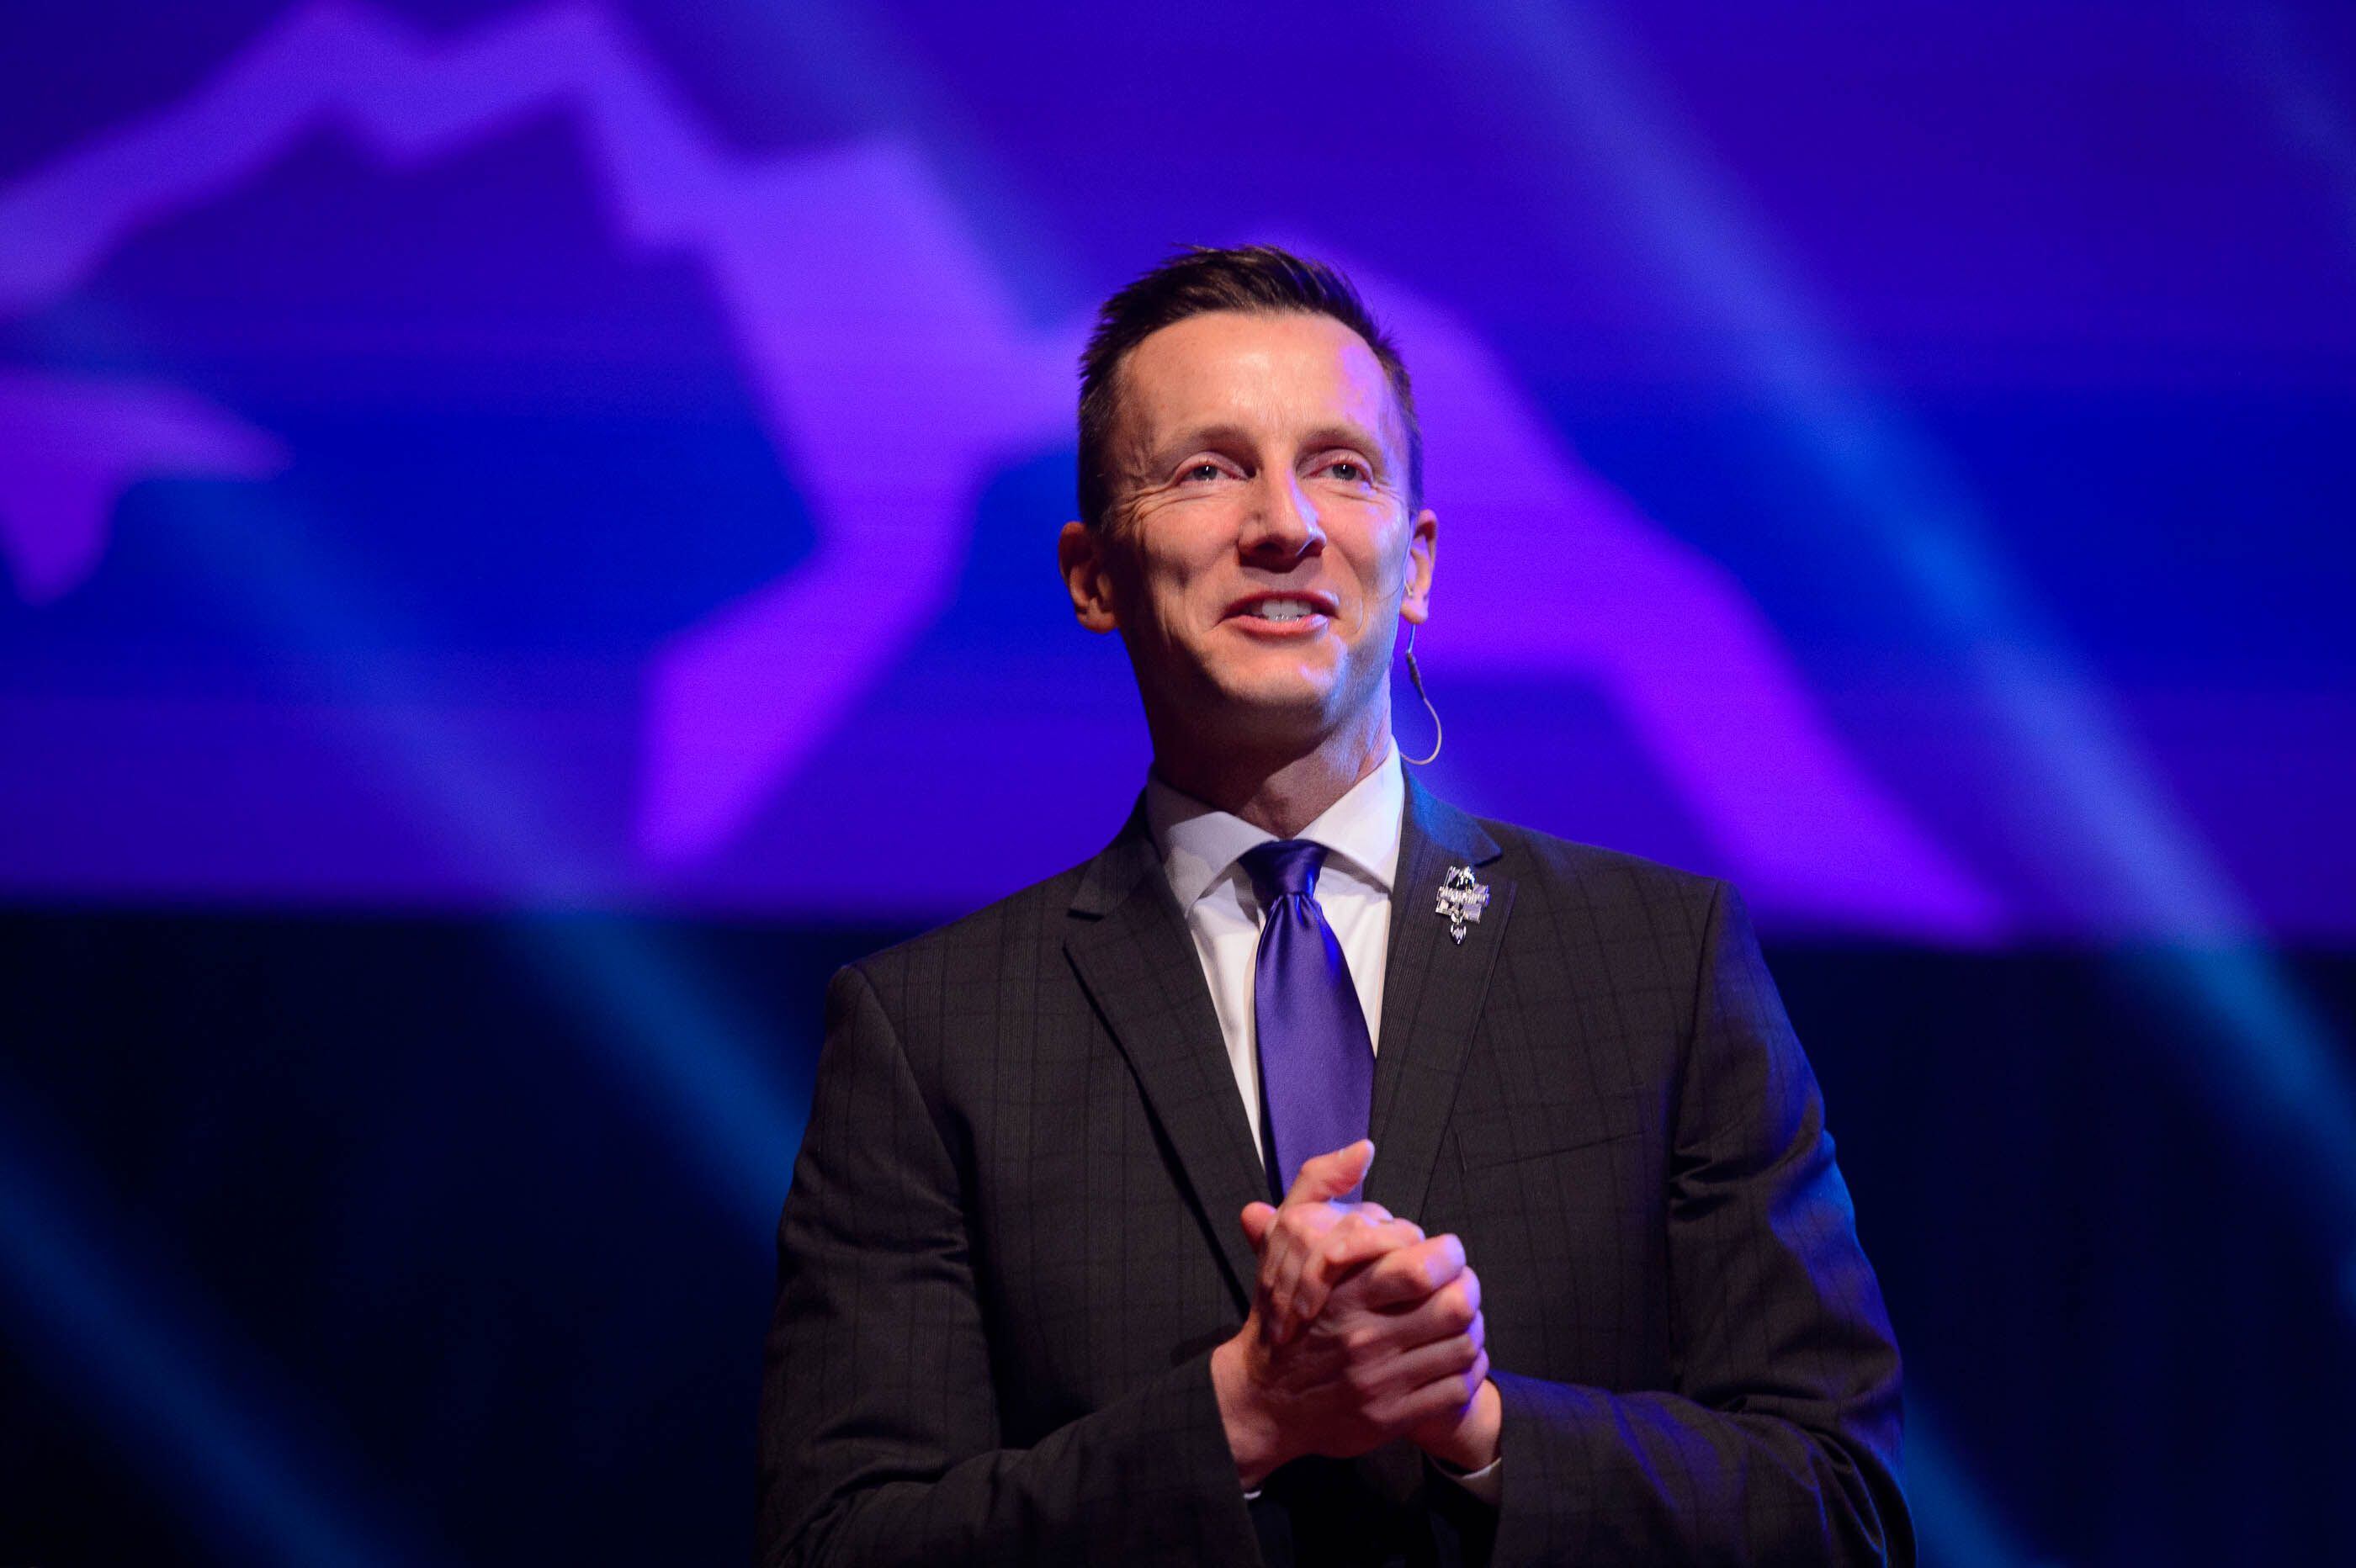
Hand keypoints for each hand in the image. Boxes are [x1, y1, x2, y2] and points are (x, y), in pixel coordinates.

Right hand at [1210, 1142, 1490, 1486]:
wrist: (1262, 1402)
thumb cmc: (1282, 1315)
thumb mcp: (1286, 1242)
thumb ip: (1320, 1184)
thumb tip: (1363, 1147)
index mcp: (1344, 1292)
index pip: (1423, 1266)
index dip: (1447, 1254)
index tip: (1442, 1253)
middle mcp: (1364, 1338)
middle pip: (1455, 1305)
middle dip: (1468, 1287)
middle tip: (1460, 1283)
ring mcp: (1380, 1382)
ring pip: (1463, 1345)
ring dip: (1472, 1327)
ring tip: (1459, 1318)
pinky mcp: (1392, 1418)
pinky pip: (1457, 1387)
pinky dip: (1466, 1367)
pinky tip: (1453, 1354)